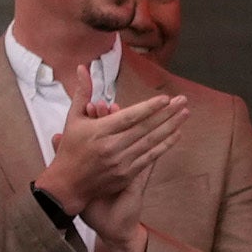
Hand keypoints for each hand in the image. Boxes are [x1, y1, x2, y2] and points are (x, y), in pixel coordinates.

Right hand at [41, 91, 172, 223]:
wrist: (67, 184)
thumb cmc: (70, 148)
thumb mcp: (73, 118)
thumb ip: (82, 92)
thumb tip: (82, 67)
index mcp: (99, 131)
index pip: (129, 117)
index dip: (149, 108)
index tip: (165, 99)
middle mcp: (111, 147)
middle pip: (144, 128)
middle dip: (166, 113)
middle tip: (183, 100)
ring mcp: (120, 162)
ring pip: (150, 142)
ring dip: (170, 127)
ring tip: (184, 114)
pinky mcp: (126, 175)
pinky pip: (150, 157)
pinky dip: (164, 146)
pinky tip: (176, 135)